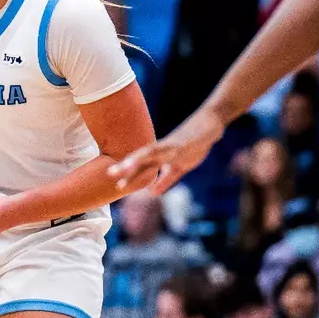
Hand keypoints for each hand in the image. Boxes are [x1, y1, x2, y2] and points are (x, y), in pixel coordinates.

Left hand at [109, 106, 225, 193]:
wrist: (208, 125)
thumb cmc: (192, 146)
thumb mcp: (179, 167)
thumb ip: (166, 179)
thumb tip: (152, 192)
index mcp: (159, 155)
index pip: (141, 165)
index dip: (128, 172)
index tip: (113, 179)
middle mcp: (162, 150)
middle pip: (142, 159)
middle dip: (127, 166)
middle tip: (110, 173)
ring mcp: (171, 146)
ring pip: (152, 153)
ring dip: (139, 160)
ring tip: (126, 167)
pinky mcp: (183, 144)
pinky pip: (171, 150)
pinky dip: (163, 155)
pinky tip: (158, 158)